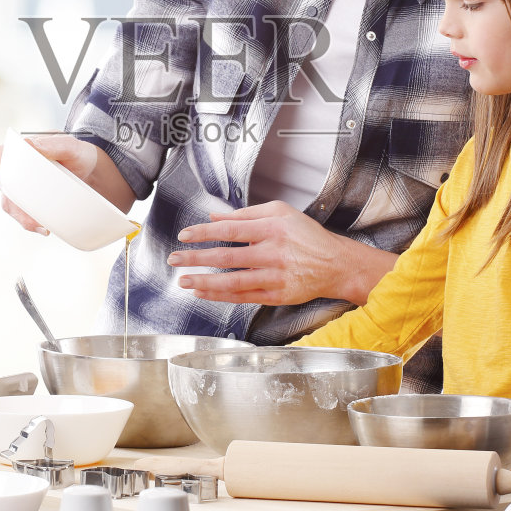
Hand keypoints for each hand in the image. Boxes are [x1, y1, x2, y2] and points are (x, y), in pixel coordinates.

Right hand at [0, 134, 106, 235]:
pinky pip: (23, 215)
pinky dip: (32, 223)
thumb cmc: (78, 154)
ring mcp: (21, 188)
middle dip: (12, 205)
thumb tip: (28, 144)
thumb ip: (53, 144)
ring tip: (43, 227)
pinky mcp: (30, 203)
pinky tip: (46, 228)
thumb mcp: (71, 146)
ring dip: (23, 218)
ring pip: (11, 205)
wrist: (91, 172)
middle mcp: (16, 169)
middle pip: (2, 187)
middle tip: (30, 218)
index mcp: (20, 150)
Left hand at [169, 201, 376, 304]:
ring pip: (233, 281)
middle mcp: (273, 253)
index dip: (204, 233)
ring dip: (204, 281)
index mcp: (272, 228)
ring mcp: (275, 277)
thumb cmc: (307, 236)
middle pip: (227, 256)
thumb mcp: (281, 212)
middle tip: (174, 259)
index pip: (231, 230)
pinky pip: (243, 297)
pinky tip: (203, 292)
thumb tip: (214, 216)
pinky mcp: (277, 295)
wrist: (336, 264)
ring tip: (183, 280)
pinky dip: (220, 296)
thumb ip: (246, 214)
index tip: (184, 235)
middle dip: (196, 258)